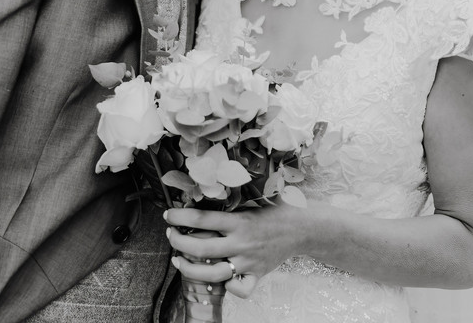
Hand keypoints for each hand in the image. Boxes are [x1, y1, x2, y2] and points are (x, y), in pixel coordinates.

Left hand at [165, 203, 310, 297]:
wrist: (304, 227)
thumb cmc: (278, 208)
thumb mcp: (256, 195)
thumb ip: (233, 193)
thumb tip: (206, 182)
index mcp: (240, 220)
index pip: (202, 218)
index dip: (180, 217)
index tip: (168, 215)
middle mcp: (242, 242)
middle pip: (201, 247)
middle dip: (178, 242)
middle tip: (170, 235)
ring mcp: (249, 261)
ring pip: (213, 273)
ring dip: (190, 269)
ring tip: (177, 260)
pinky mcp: (257, 274)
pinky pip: (240, 289)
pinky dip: (228, 288)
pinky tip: (218, 279)